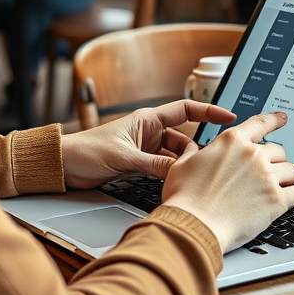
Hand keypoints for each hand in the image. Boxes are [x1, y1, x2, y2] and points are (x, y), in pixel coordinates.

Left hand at [60, 100, 236, 188]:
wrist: (64, 166)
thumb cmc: (86, 151)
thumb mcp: (124, 158)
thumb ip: (153, 166)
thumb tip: (179, 173)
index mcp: (147, 120)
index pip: (186, 110)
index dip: (209, 111)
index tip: (229, 117)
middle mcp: (149, 132)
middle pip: (184, 139)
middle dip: (196, 151)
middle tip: (209, 164)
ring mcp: (145, 149)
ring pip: (175, 157)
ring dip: (182, 167)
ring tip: (194, 177)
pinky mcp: (139, 165)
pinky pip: (163, 169)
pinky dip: (171, 176)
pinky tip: (177, 184)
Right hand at [161, 112, 293, 254]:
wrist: (193, 225)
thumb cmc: (184, 198)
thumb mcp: (182, 165)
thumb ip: (193, 153)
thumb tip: (194, 150)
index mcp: (232, 141)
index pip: (260, 123)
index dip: (275, 119)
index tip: (283, 118)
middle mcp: (253, 154)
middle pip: (278, 150)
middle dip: (275, 161)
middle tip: (269, 173)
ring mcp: (267, 176)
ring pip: (292, 170)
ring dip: (289, 179)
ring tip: (284, 188)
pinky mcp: (276, 200)